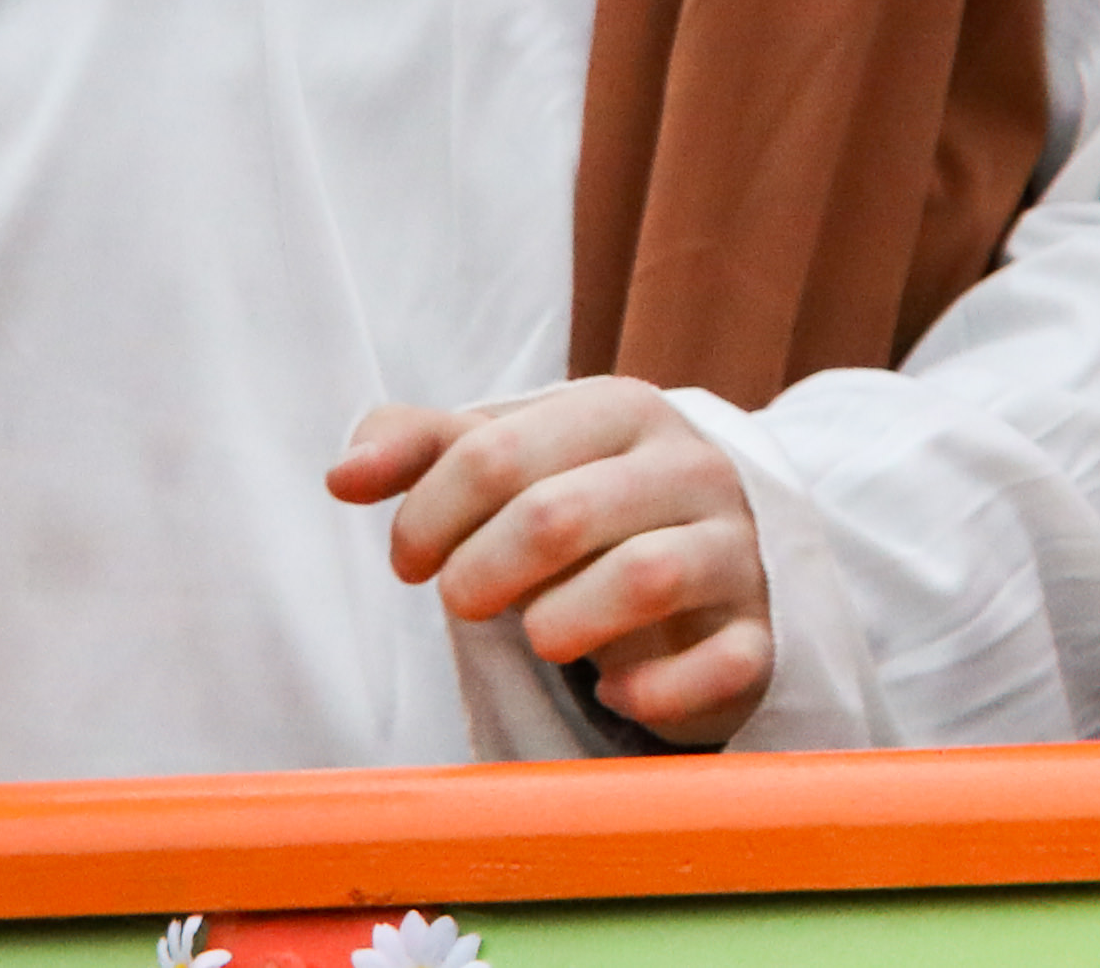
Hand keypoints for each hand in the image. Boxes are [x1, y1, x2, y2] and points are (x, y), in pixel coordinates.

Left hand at [332, 380, 772, 747]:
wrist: (708, 556)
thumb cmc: (582, 504)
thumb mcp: (506, 460)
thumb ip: (421, 448)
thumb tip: (342, 475)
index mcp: (621, 409)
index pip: (491, 454)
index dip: (424, 519)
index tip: (411, 563)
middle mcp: (689, 468)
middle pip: (555, 514)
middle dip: (478, 575)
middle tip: (461, 603)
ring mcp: (734, 551)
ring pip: (644, 578)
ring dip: (558, 625)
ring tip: (537, 638)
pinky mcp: (757, 635)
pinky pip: (716, 667)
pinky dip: (649, 691)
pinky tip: (613, 689)